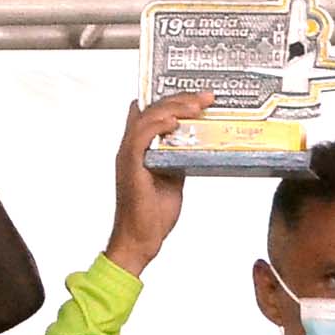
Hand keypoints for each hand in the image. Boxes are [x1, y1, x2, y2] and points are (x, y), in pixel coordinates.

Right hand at [105, 92, 208, 276]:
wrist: (142, 238)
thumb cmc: (154, 214)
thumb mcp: (173, 176)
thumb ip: (177, 156)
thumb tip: (193, 142)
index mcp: (140, 148)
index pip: (153, 112)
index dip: (174, 99)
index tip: (199, 96)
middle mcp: (132, 147)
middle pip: (153, 109)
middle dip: (181, 99)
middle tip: (205, 97)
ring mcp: (128, 155)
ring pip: (147, 117)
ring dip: (173, 107)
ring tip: (196, 105)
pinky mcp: (130, 165)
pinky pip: (139, 136)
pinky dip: (156, 125)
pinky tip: (174, 120)